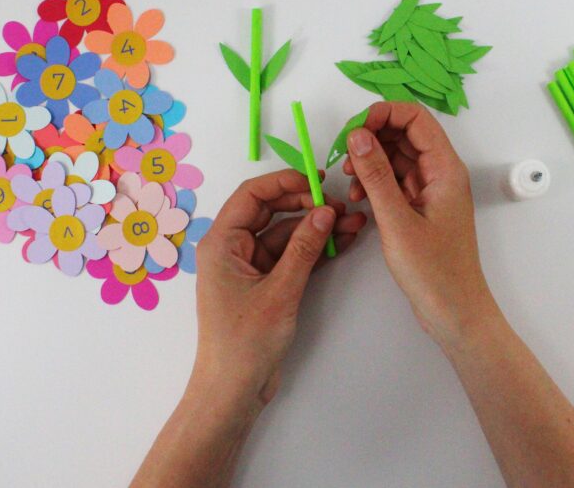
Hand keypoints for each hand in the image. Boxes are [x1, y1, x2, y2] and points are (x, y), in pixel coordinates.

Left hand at [191, 169, 366, 406]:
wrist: (234, 390)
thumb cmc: (243, 343)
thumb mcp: (280, 291)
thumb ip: (303, 248)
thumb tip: (324, 211)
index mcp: (221, 243)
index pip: (251, 195)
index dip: (284, 183)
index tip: (316, 182)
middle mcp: (233, 249)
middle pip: (271, 211)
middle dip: (306, 205)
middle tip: (339, 205)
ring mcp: (250, 267)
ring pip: (286, 234)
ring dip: (317, 229)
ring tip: (352, 222)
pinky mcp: (266, 284)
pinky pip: (291, 255)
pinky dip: (314, 249)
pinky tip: (341, 240)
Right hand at [342, 102, 497, 344]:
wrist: (454, 311)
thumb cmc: (434, 272)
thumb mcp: (397, 221)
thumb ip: (376, 175)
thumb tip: (358, 135)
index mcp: (445, 168)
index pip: (415, 118)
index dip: (383, 114)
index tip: (353, 130)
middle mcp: (440, 173)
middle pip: (404, 133)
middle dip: (371, 137)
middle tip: (343, 156)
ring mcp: (430, 190)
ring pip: (397, 157)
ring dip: (369, 161)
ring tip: (348, 182)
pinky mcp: (420, 207)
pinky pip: (395, 180)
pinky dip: (374, 182)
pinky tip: (358, 198)